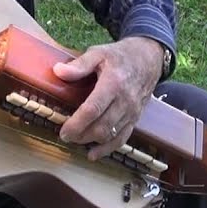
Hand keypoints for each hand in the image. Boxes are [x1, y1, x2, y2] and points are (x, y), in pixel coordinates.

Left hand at [53, 36, 164, 159]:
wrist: (148, 59)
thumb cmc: (120, 56)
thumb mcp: (99, 53)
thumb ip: (80, 64)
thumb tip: (58, 71)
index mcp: (113, 83)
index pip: (93, 109)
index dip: (76, 123)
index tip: (64, 131)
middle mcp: (125, 100)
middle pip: (101, 126)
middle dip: (81, 135)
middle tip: (66, 135)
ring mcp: (132, 111)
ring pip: (111, 135)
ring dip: (91, 142)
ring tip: (76, 140)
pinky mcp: (135, 118)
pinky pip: (123, 138)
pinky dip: (107, 149)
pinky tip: (93, 154)